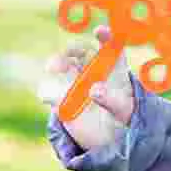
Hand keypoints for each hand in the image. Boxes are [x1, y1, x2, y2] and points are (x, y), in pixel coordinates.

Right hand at [41, 29, 134, 150]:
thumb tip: (94, 91)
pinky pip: (52, 91)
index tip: (99, 32)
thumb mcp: (123, 111)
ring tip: (52, 68)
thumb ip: (112, 100)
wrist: (108, 138)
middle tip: (73, 51)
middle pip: (81, 51)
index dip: (106, 36)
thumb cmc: (122, 118)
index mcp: (115, 68)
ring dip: (57, 63)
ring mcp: (76, 81)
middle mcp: (93, 69)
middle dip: (72, 49)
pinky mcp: (62, 96)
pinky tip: (46, 97)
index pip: (111, 47)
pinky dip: (48, 92)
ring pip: (64, 65)